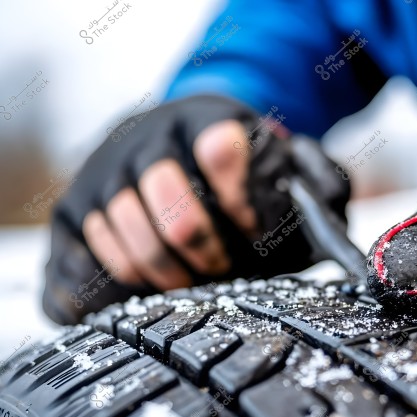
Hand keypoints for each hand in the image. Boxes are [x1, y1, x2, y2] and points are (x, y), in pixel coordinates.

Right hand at [43, 95, 348, 323]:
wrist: (169, 148)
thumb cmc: (235, 176)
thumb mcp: (282, 170)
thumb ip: (317, 184)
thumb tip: (335, 214)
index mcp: (206, 122)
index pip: (223, 148)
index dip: (244, 201)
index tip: (257, 232)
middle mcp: (148, 141)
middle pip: (173, 207)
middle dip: (206, 252)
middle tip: (222, 269)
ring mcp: (105, 175)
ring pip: (126, 236)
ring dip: (166, 275)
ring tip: (188, 283)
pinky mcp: (75, 210)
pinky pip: (83, 258)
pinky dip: (116, 283)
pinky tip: (145, 287)